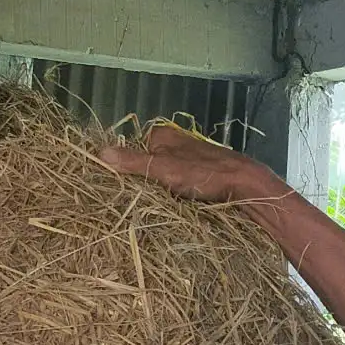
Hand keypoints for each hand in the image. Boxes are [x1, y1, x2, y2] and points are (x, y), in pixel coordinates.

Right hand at [97, 121, 280, 204]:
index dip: (125, 170)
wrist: (245, 186)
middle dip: (142, 182)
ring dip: (159, 192)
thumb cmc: (204, 174)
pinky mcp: (201, 175)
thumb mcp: (163, 169)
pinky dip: (174, 196)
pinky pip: (178, 185)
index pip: (131, 151)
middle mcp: (175, 144)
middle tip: (137, 202)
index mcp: (163, 136)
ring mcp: (189, 159)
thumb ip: (132, 162)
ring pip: (162, 177)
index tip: (120, 189)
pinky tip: (175, 207)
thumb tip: (99, 153)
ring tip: (155, 208)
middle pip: (147, 165)